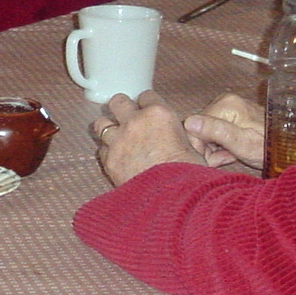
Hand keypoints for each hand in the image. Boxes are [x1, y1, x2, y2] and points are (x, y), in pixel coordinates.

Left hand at [92, 92, 206, 185]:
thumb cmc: (188, 175)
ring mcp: (119, 140)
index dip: (147, 103)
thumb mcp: (194, 147)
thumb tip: (181, 138)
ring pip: (101, 123)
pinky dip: (107, 152)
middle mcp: (136, 122)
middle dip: (121, 108)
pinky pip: (101, 149)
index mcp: (160, 114)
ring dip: (108, 128)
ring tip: (116, 136)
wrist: (172, 199)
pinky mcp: (109, 160)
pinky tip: (116, 158)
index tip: (147, 109)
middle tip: (126, 117)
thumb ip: (182, 136)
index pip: (146, 95)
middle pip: (118, 102)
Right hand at [184, 93, 265, 170]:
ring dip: (216, 147)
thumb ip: (217, 132)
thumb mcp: (242, 145)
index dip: (202, 148)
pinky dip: (222, 143)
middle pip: (199, 128)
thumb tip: (189, 122)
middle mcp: (225, 100)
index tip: (218, 158)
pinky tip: (233, 150)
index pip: (193, 127)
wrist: (288, 147)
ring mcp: (228, 105)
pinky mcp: (232, 112)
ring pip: (206, 131)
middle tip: (228, 157)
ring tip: (233, 154)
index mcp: (226, 105)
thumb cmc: (268, 149)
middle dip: (210, 148)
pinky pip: (216, 129)